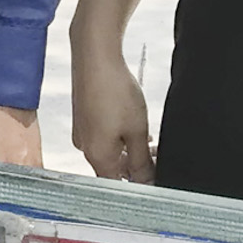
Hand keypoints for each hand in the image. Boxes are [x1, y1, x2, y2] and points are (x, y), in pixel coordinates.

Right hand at [69, 32, 155, 183]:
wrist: (94, 57)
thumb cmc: (115, 91)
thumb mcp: (138, 131)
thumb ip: (142, 162)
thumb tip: (147, 183)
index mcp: (97, 156)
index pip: (119, 185)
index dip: (140, 185)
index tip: (157, 176)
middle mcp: (85, 147)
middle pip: (114, 169)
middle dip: (138, 166)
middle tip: (159, 155)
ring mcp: (82, 132)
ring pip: (109, 152)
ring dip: (130, 150)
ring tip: (149, 137)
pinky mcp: (83, 118)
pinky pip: (102, 137)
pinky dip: (119, 136)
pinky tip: (133, 124)